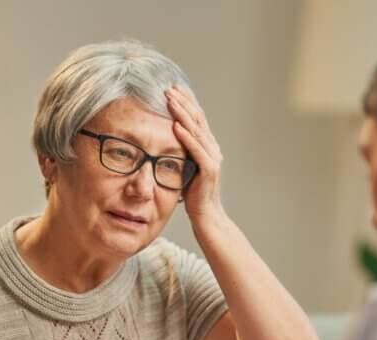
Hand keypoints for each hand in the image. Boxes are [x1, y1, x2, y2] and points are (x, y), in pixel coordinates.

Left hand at [165, 86, 223, 221]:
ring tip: (170, 100)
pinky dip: (186, 137)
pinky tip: (176, 126)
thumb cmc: (193, 194)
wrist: (207, 215)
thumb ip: (179, 153)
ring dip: (183, 114)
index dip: (186, 102)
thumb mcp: (184, 168)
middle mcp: (213, 149)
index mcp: (207, 147)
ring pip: (196, 130)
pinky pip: (196, 149)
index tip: (173, 88)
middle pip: (197, 119)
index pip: (196, 119)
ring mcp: (213, 158)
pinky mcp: (209, 170)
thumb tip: (164, 140)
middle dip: (183, 102)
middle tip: (169, 88)